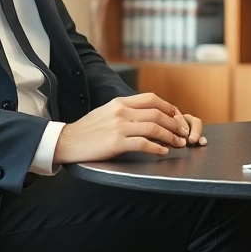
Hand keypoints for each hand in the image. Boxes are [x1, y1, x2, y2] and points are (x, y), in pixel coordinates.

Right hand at [54, 92, 199, 163]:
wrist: (67, 141)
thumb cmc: (88, 129)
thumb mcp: (107, 111)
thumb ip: (126, 110)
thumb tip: (148, 114)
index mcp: (120, 102)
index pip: (151, 99)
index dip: (169, 107)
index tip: (178, 117)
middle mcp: (121, 112)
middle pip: (157, 114)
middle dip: (174, 124)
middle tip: (183, 133)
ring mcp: (119, 127)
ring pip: (154, 128)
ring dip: (170, 137)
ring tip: (179, 144)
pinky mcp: (116, 143)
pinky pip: (143, 144)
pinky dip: (156, 148)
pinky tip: (163, 152)